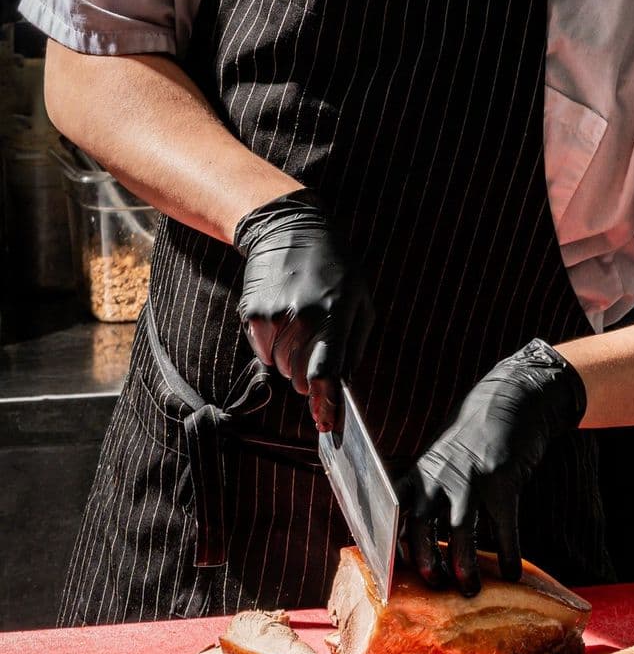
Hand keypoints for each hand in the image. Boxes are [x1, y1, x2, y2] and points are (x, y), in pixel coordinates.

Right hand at [234, 189, 372, 433]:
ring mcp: (274, 316)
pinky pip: (262, 351)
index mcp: (335, 317)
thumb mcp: (361, 302)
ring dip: (289, 360)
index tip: (326, 424)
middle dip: (307, 376)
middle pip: (299, 378)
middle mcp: (303, 318)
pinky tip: (281, 321)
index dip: (325, 403)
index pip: (327, 373)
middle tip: (313, 353)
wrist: (290, 229)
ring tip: (298, 328)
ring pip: (279, 367)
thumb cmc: (335, 270)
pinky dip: (271, 347)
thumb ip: (354, 346)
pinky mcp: (252, 312)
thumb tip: (343, 385)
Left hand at [395, 340, 586, 595]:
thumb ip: (428, 494)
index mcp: (418, 475)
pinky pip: (504, 524)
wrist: (510, 401)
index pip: (393, 513)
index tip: (389, 574)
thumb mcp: (439, 462)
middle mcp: (438, 477)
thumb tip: (419, 543)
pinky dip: (508, 552)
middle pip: (421, 523)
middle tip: (433, 585)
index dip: (390, 544)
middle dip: (424, 558)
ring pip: (460, 528)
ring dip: (463, 563)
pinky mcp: (503, 480)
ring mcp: (470, 478)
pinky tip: (512, 573)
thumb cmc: (472, 440)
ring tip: (470, 589)